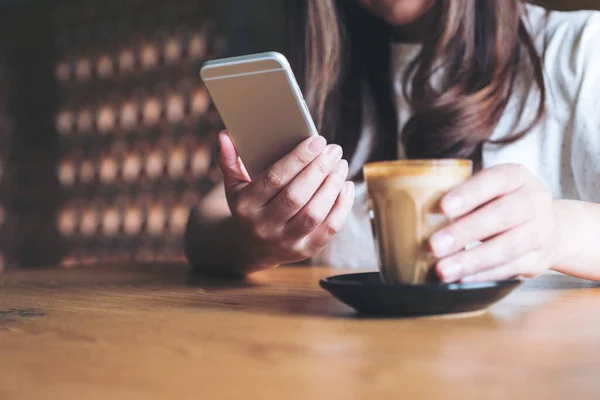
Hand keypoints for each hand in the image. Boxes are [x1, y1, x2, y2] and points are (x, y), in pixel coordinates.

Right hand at [218, 131, 353, 267]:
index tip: (317, 140)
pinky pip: (329, 229)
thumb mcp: (234, 185)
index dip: (298, 159)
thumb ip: (229, 160)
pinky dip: (342, 206)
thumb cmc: (248, 205)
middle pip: (297, 196)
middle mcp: (264, 227)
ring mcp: (285, 242)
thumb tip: (224, 135)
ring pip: (314, 213)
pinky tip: (346, 186)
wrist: (250, 247)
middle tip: (334, 150)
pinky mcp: (305, 251)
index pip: (274, 179)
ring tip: (341, 165)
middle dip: (319, 169)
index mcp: (245, 206)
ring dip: (332, 186)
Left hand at [429, 164, 559, 282]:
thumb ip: (461, 196)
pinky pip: (510, 269)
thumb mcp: (489, 191)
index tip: (443, 207)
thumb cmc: (502, 205)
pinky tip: (462, 278)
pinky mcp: (538, 260)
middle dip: (465, 231)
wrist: (551, 229)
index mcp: (517, 177)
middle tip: (434, 245)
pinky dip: (483, 275)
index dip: (469, 193)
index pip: (496, 179)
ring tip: (443, 270)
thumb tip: (414, 211)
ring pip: (508, 247)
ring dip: (472, 260)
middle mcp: (535, 201)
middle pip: (503, 215)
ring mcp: (541, 231)